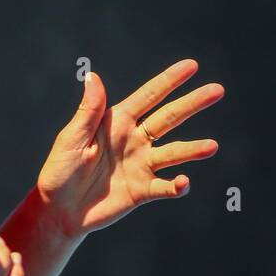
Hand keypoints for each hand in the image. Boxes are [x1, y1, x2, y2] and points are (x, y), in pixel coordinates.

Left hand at [36, 59, 223, 237]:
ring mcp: (141, 165)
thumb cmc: (60, 170)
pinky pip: (164, 187)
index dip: (169, 81)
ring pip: (173, 152)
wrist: (58, 209)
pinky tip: (184, 182)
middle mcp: (134, 140)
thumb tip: (93, 76)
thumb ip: (88, 111)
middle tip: (217, 90)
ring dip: (192, 149)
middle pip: (169, 118)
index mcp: (117, 122)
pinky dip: (176, 186)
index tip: (192, 66)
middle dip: (192, 104)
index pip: (148, 97)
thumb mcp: (71, 138)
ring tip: (212, 146)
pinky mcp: (142, 190)